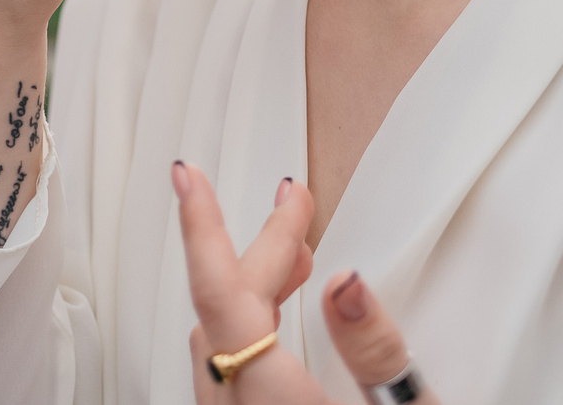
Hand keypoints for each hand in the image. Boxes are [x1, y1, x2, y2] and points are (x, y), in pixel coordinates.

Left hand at [175, 164, 442, 404]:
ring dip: (255, 288)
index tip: (188, 178)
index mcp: (268, 399)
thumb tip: (349, 285)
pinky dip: (248, 328)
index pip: (220, 294)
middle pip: (228, 309)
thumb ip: (374, 353)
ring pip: (222, 338)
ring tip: (295, 254)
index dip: (203, 227)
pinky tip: (275, 318)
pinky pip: (226, 367)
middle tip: (294, 201)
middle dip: (264, 247)